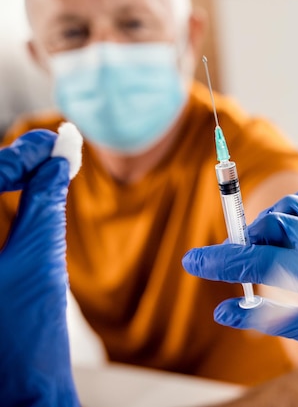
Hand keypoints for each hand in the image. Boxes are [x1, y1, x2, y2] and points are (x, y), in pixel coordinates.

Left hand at [0, 130, 78, 405]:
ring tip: (43, 169)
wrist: (21, 394)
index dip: (14, 157)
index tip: (53, 148)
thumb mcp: (39, 261)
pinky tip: (25, 195)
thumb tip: (59, 160)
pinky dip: (2, 209)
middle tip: (50, 154)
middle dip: (9, 166)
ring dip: (6, 183)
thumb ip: (46, 203)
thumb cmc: (27, 342)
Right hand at [183, 180, 297, 398]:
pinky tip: (297, 226)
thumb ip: (266, 319)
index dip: (222, 261)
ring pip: (294, 205)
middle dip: (249, 243)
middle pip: (275, 224)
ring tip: (269, 250)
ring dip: (272, 224)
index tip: (193, 261)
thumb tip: (222, 312)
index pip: (261, 260)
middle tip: (237, 263)